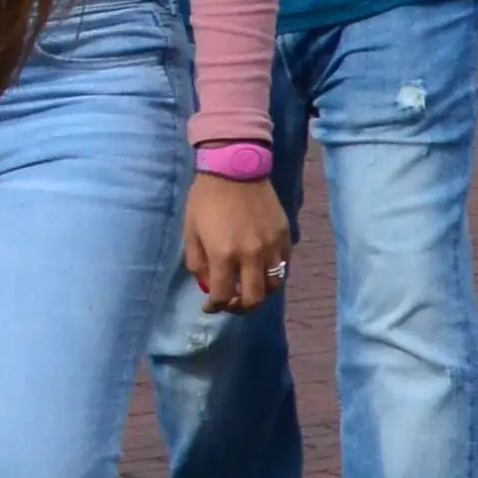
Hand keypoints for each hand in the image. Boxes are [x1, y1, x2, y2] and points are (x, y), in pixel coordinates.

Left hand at [181, 174, 288, 314]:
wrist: (236, 170)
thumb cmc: (206, 200)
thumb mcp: (191, 233)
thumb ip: (198, 263)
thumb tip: (208, 282)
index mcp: (224, 255)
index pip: (221, 295)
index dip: (213, 306)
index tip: (210, 306)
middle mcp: (251, 255)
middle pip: (253, 298)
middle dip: (239, 307)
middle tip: (231, 303)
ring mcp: (272, 246)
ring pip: (274, 285)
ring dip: (260, 292)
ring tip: (249, 287)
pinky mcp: (285, 236)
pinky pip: (283, 265)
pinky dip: (272, 273)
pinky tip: (261, 267)